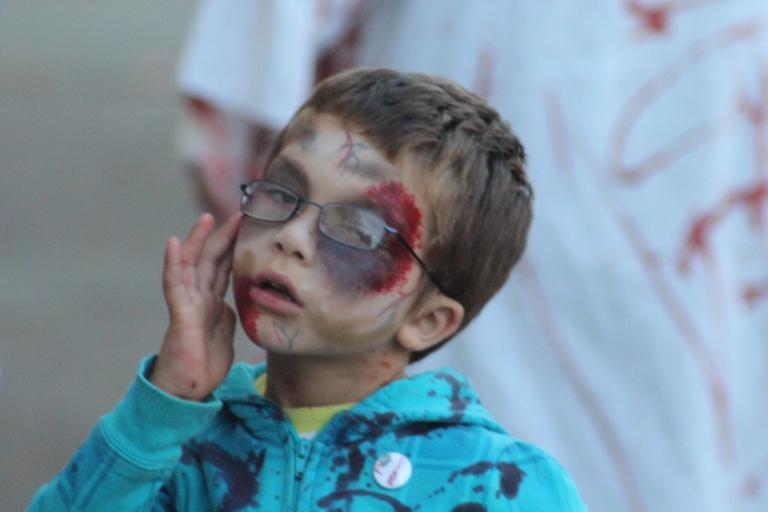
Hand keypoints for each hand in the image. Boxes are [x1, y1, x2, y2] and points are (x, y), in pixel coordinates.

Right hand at [150, 212, 241, 400]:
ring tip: (208, 218)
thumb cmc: (205, 365)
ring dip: (198, 240)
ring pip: (191, 264)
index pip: (223, 267)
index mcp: (212, 302)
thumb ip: (230, 314)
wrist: (189, 390)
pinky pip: (174, 284)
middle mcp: (199, 298)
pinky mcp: (179, 313)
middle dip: (224, 236)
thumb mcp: (226, 334)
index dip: (234, 247)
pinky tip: (173, 243)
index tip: (249, 227)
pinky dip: (172, 262)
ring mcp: (187, 303)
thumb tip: (237, 301)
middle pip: (211, 259)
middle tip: (239, 213)